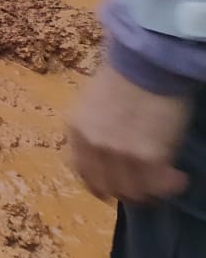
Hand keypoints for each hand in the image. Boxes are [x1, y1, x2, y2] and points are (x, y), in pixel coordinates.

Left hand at [68, 63, 191, 203]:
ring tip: (165, 182)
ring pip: (134, 192)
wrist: (144, 65)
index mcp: (77, 132)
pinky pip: (158, 184)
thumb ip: (94, 130)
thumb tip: (105, 151)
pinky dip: (169, 185)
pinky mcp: (148, 158)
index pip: (83, 172)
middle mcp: (93, 147)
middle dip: (126, 191)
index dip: (100, 184)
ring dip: (150, 191)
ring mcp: (119, 155)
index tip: (114, 186)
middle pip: (108, 187)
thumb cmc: (121, 76)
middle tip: (144, 188)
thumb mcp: (92, 104)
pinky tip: (179, 177)